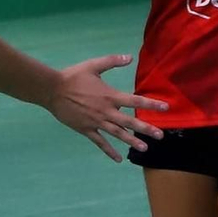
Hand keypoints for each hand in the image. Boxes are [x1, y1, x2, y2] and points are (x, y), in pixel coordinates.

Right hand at [46, 54, 168, 160]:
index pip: (135, 101)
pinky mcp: (86, 129)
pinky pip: (100, 142)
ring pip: (117, 134)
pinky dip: (109, 151)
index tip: (165, 108)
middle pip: (130, 122)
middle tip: (160, 136)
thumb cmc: (73, 77)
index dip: (151, 104)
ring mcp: (96, 122)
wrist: (52, 90)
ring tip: (145, 148)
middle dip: (146, 129)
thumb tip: (130, 57)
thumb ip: (112, 61)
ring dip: (131, 141)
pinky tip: (118, 159)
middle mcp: (106, 111)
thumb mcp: (93, 65)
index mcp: (110, 96)